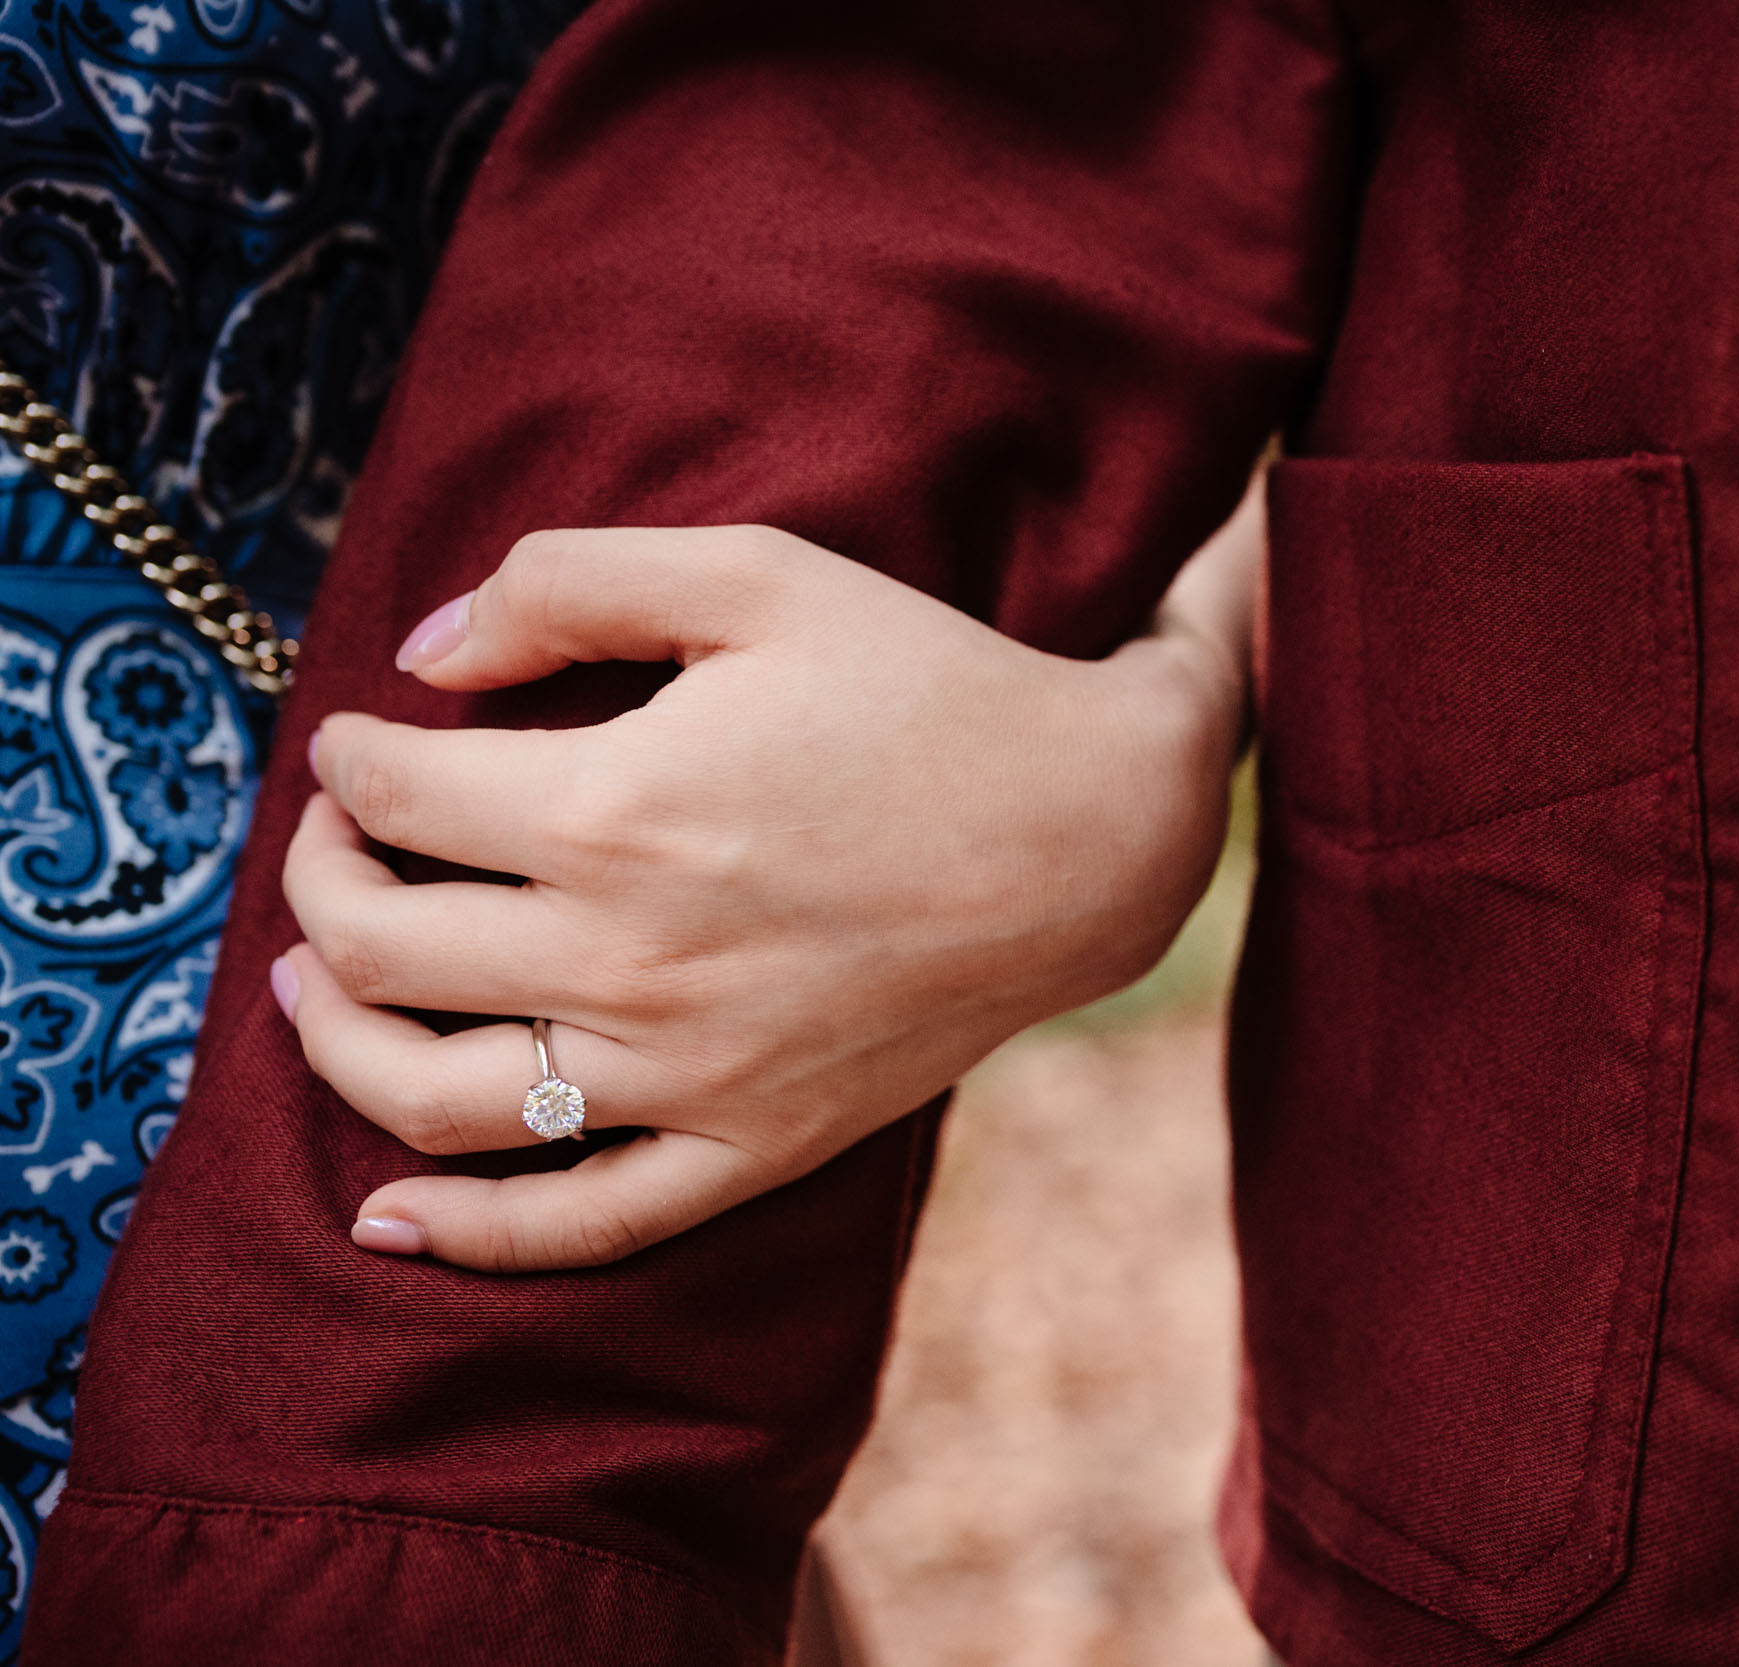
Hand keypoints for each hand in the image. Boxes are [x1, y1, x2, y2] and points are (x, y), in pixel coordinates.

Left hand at [277, 496, 1257, 1271]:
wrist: (1095, 835)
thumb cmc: (931, 690)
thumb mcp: (759, 575)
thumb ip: (568, 582)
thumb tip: (421, 654)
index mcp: (619, 809)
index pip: (389, 793)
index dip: (345, 756)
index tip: (363, 738)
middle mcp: (630, 961)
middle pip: (373, 944)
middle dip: (317, 877)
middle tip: (334, 838)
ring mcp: (687, 1074)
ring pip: (430, 1097)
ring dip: (331, 1040)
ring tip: (315, 985)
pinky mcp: (750, 1146)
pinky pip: (577, 1225)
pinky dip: (464, 1234)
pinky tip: (386, 1215)